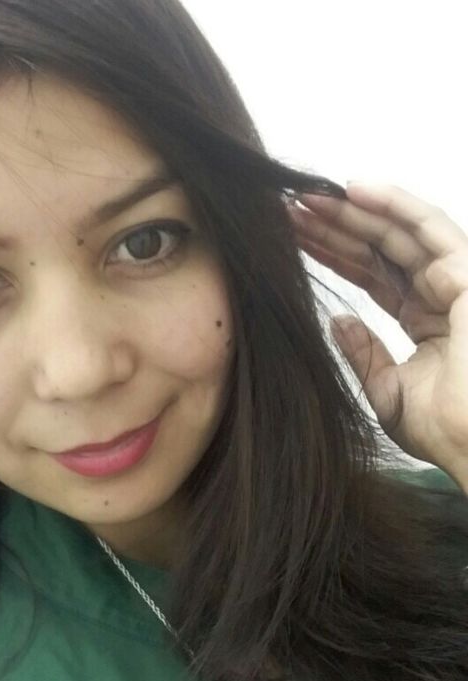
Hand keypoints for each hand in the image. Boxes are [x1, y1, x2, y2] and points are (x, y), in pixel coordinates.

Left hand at [286, 182, 467, 489]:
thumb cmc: (443, 430)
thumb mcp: (388, 391)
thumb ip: (365, 353)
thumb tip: (339, 320)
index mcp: (426, 321)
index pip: (373, 276)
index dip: (335, 255)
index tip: (293, 240)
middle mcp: (442, 295)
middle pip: (380, 250)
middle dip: (335, 228)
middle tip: (289, 210)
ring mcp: (458, 282)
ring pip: (399, 233)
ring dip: (353, 212)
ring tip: (308, 197)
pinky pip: (429, 228)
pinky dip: (394, 205)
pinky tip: (353, 190)